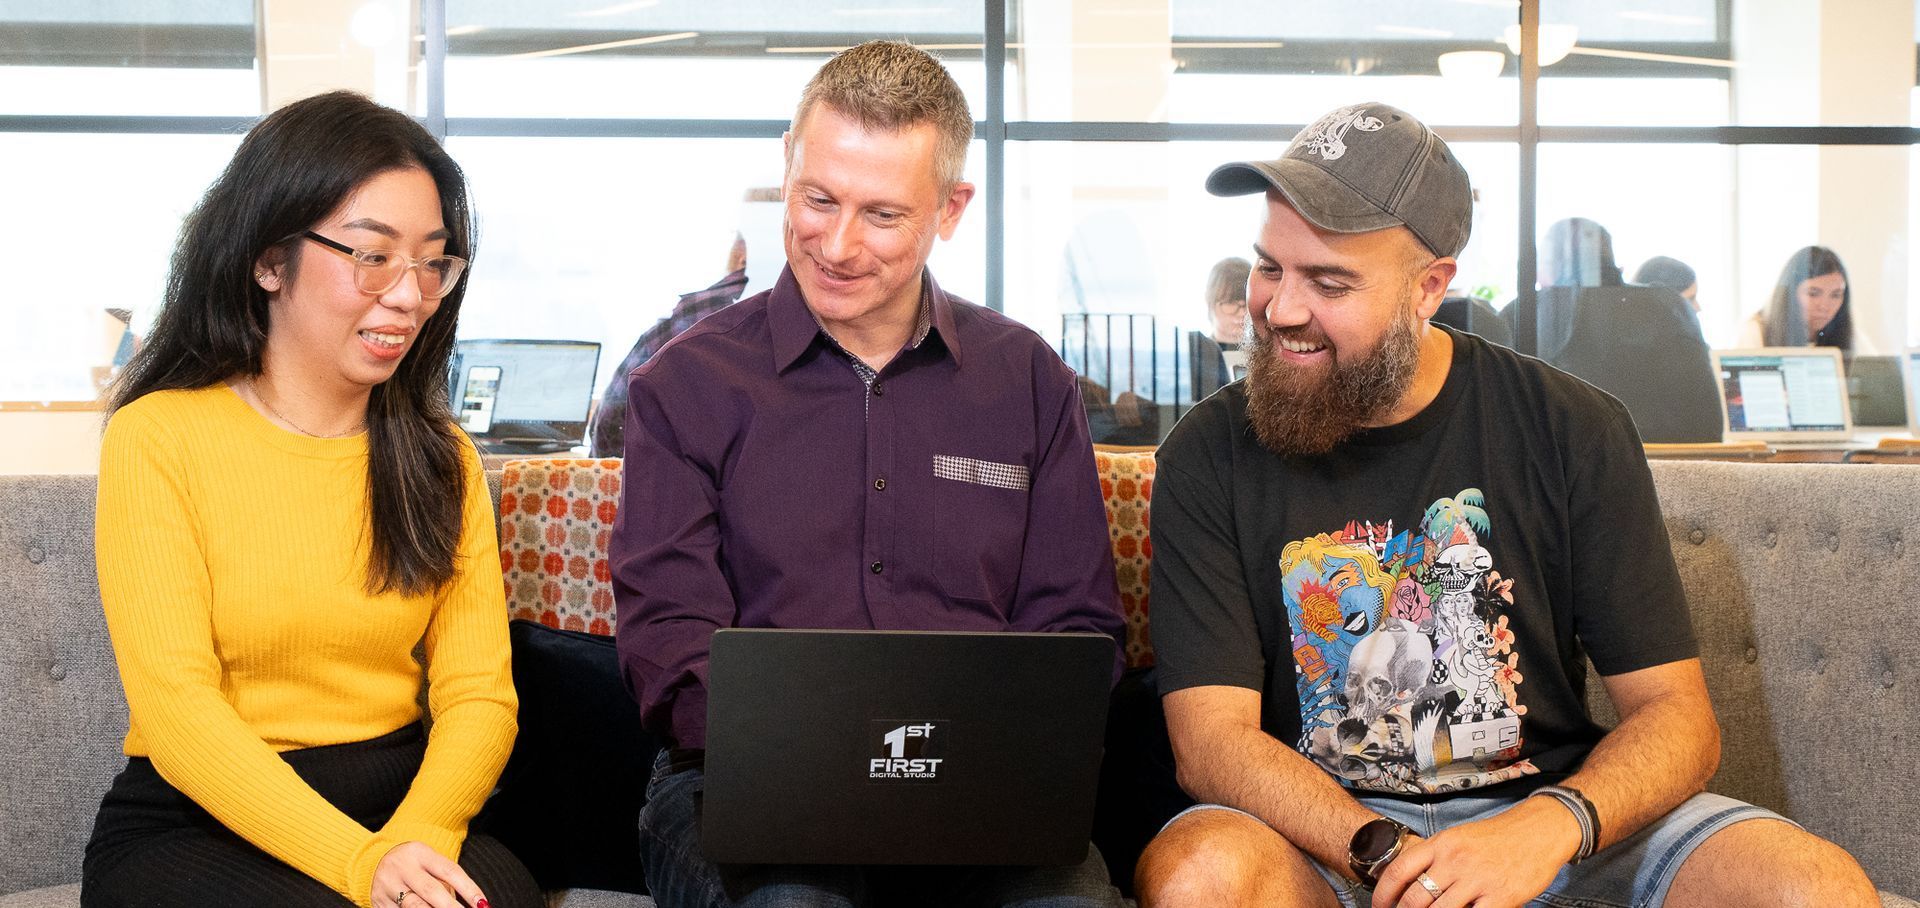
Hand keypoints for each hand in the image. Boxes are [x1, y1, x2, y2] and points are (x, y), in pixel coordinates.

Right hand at [371, 841, 487, 907]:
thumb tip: (471, 903)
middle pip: (431, 891)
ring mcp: (388, 886)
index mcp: (420, 853)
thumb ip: (445, 880)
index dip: (469, 888)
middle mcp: (403, 868)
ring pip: (413, 906)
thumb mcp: (429, 861)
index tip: (482, 904)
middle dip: (450, 907)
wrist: (372, 860)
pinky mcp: (379, 903)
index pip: (449, 871)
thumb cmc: (413, 864)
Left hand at [1371, 797, 1580, 907]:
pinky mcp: (1501, 897)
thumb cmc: (1496, 837)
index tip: (1379, 907)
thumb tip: (1409, 882)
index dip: (1383, 895)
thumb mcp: (1458, 838)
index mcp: (1440, 843)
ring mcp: (1477, 879)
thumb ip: (1434, 858)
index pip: (1398, 871)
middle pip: (1415, 898)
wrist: (1539, 830)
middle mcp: (1454, 860)